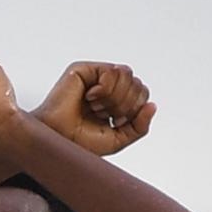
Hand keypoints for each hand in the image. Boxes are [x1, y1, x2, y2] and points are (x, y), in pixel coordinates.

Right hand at [34, 61, 155, 156]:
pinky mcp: (84, 69)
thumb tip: (153, 105)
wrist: (58, 141)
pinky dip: (104, 90)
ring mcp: (96, 76)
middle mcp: (108, 86)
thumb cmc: (81, 142)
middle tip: (104, 115)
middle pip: (138, 84)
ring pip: (128, 74)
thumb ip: (139, 126)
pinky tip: (89, 98)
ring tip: (95, 107)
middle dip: (125, 105)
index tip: (115, 122)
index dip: (135, 110)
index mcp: (116, 101)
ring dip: (114, 98)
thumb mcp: (118, 139)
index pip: (142, 94)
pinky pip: (112, 71)